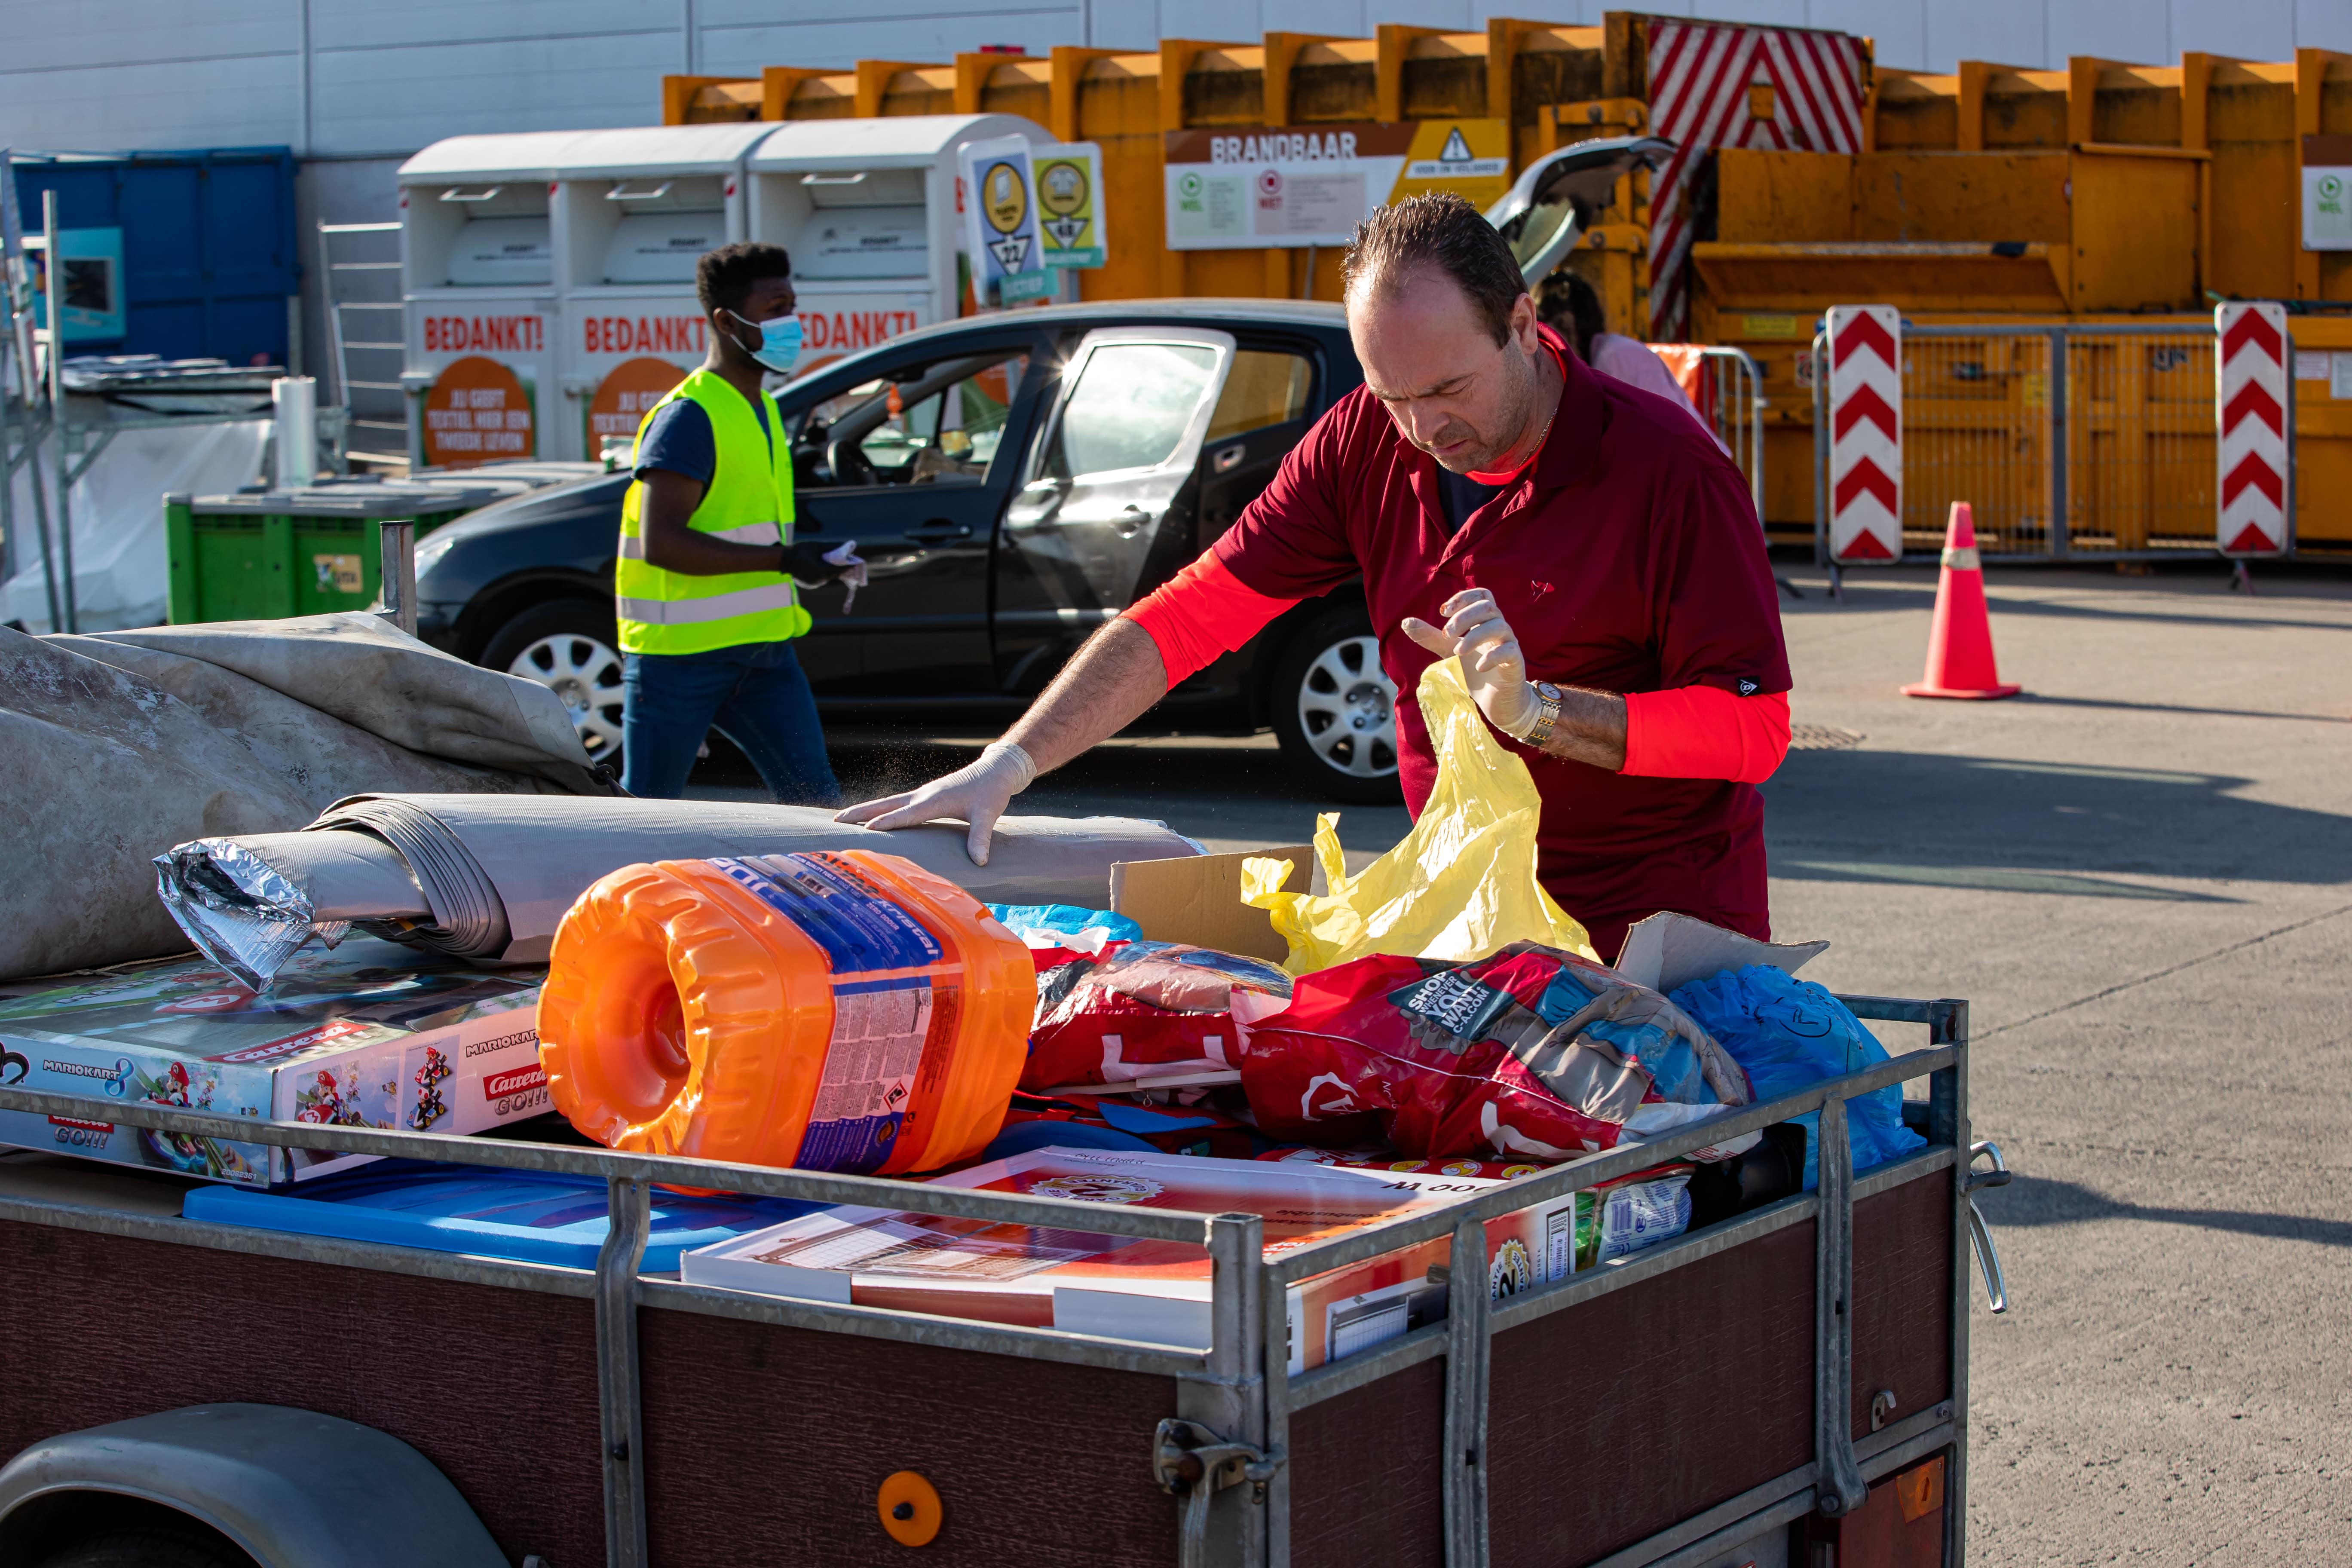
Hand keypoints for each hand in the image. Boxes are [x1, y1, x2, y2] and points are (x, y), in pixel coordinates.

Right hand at [782, 540, 851, 582]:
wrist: (784, 560)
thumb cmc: (800, 551)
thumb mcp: (816, 546)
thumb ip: (831, 546)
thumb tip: (845, 545)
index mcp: (820, 570)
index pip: (838, 569)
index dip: (848, 566)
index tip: (855, 563)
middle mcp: (819, 579)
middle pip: (835, 574)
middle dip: (843, 569)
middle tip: (851, 563)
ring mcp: (815, 583)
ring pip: (830, 577)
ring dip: (835, 571)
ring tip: (843, 565)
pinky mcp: (812, 584)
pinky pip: (823, 579)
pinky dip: (828, 574)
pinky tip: (831, 568)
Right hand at [834, 741, 1036, 864]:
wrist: (996, 770)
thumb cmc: (991, 792)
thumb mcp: (988, 814)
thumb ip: (981, 838)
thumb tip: (979, 862)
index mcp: (935, 800)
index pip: (906, 814)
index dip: (887, 823)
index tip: (866, 830)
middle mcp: (924, 795)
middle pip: (886, 805)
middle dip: (861, 812)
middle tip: (836, 821)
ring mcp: (922, 794)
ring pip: (888, 803)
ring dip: (865, 810)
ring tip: (842, 819)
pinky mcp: (925, 796)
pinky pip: (896, 804)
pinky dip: (880, 810)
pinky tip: (871, 818)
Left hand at [1400, 588, 1539, 737]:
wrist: (1498, 701)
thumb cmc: (1475, 673)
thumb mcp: (1450, 651)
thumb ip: (1432, 637)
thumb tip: (1405, 622)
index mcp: (1484, 622)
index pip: (1482, 595)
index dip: (1463, 597)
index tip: (1443, 612)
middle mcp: (1499, 628)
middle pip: (1487, 607)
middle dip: (1464, 617)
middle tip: (1446, 634)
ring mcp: (1509, 644)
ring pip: (1498, 625)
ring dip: (1474, 636)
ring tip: (1457, 652)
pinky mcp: (1515, 663)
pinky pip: (1509, 651)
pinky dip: (1492, 656)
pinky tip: (1478, 669)